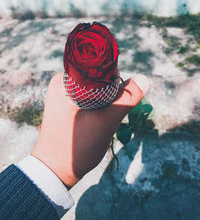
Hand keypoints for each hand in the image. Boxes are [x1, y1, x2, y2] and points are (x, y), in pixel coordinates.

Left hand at [32, 72, 149, 186]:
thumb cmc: (76, 147)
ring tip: (106, 115)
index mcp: (63, 81)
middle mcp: (61, 84)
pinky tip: (101, 117)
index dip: (112, 73)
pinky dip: (99, 105)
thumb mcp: (105, 123)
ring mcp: (63, 95)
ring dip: (105, 99)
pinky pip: (89, 98)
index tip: (122, 88)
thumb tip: (144, 79)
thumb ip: (125, 100)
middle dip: (110, 89)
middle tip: (113, 107)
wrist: (55, 171)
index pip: (94, 65)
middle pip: (95, 77)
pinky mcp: (68, 106)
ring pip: (94, 88)